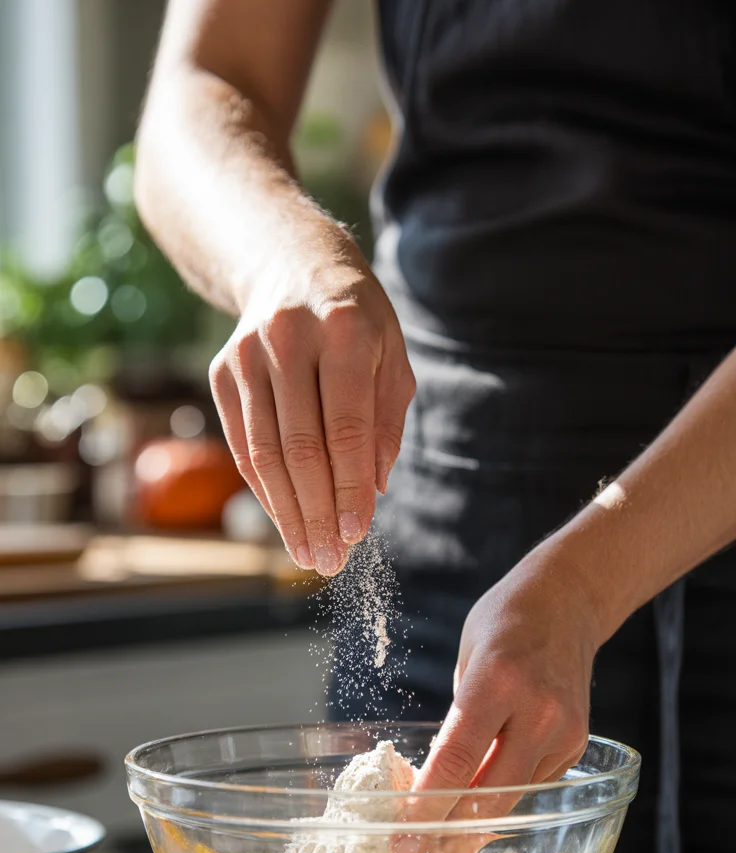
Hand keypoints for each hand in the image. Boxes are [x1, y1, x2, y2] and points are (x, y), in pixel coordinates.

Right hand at [209, 232, 414, 574]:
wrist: (291, 263)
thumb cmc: (357, 321)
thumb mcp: (392, 357)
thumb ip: (385, 422)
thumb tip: (372, 490)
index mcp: (344, 329)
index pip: (345, 427)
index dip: (349, 487)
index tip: (356, 533)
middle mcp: (288, 338)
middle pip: (300, 447)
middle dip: (317, 512)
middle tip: (331, 560)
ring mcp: (247, 355)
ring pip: (264, 454)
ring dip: (287, 514)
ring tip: (308, 554)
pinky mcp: (221, 372)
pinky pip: (243, 446)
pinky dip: (264, 490)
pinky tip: (285, 521)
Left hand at [392, 543, 600, 852]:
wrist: (570, 601)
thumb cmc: (504, 624)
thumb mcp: (466, 662)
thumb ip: (458, 723)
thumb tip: (436, 785)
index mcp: (496, 682)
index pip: (455, 761)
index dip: (425, 808)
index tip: (402, 840)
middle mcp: (536, 711)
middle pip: (488, 794)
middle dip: (448, 837)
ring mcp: (563, 731)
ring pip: (511, 798)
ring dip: (473, 831)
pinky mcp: (576, 745)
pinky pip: (531, 786)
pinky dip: (501, 805)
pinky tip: (475, 822)